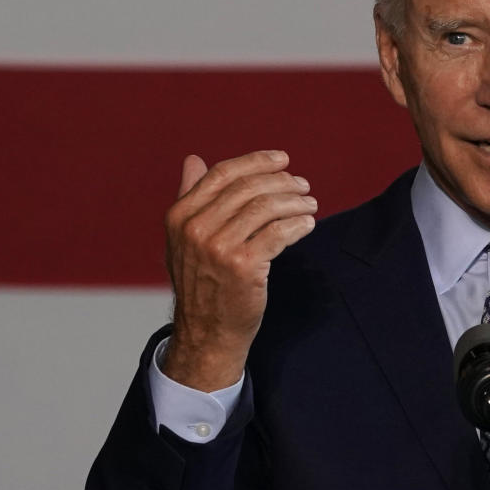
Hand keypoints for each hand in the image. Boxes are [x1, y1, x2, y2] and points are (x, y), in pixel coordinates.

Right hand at [162, 150, 316, 390]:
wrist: (207, 331)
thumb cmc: (202, 281)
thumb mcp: (184, 238)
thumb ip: (190, 197)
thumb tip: (193, 159)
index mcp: (179, 216)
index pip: (223, 174)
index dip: (257, 161)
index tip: (283, 159)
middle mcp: (195, 229)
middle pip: (249, 188)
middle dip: (282, 182)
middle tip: (303, 186)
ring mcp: (218, 248)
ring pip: (267, 207)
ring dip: (295, 202)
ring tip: (310, 204)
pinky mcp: (243, 266)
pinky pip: (279, 232)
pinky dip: (298, 224)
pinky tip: (307, 224)